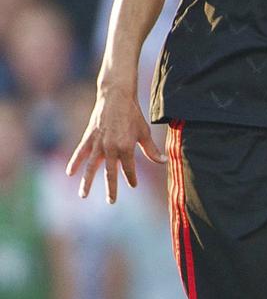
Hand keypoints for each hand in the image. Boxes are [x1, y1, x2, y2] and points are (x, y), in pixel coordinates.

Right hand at [66, 81, 165, 202]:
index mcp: (126, 147)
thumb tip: (164, 161)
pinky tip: (70, 173)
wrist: (116, 97)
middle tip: (111, 201)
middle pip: (110, 173)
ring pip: (91, 167)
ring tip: (83, 195)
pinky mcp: (89, 137)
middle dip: (111, 188)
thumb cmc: (133, 115)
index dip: (131, 178)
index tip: (133, 184)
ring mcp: (98, 143)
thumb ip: (152, 150)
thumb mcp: (144, 132)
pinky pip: (80, 153)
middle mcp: (111, 148)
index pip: (129, 169)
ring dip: (87, 182)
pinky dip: (74, 163)